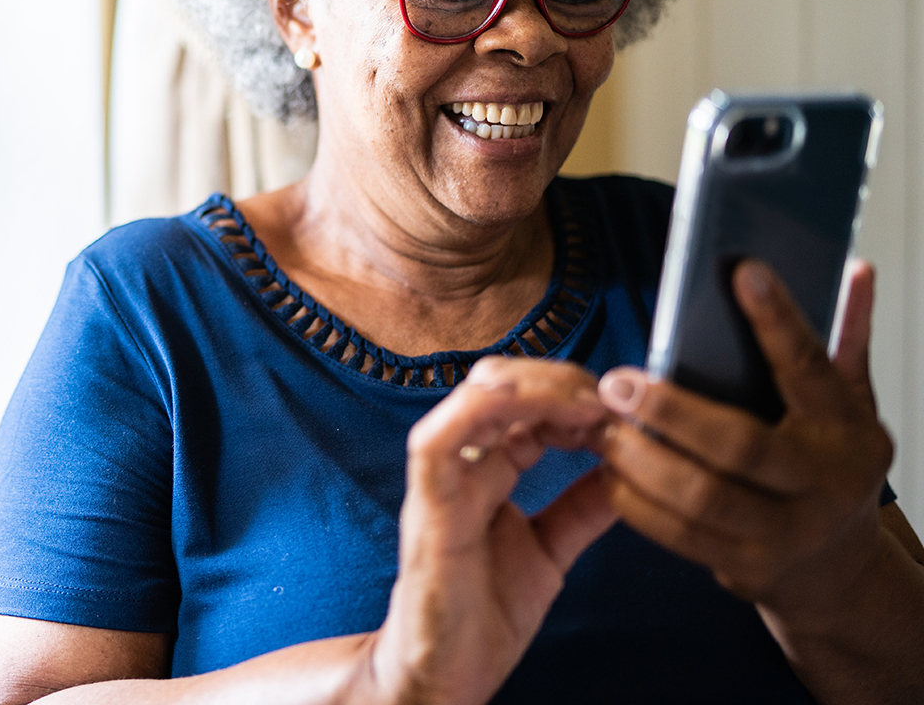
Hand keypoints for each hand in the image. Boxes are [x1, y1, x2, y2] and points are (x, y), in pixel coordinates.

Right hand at [357, 357, 616, 704]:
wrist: (445, 676)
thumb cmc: (483, 615)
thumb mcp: (551, 551)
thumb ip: (582, 508)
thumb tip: (628, 469)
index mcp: (489, 470)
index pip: (527, 405)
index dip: (574, 395)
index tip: (620, 410)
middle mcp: (464, 464)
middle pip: (501, 385)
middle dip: (558, 380)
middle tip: (610, 400)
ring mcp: (442, 480)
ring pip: (475, 398)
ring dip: (532, 387)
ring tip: (584, 403)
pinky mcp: (426, 506)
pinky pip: (438, 441)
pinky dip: (478, 411)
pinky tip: (526, 410)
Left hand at [594, 259, 893, 624]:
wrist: (839, 571)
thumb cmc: (830, 468)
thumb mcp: (851, 404)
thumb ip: (843, 339)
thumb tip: (853, 270)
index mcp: (847, 433)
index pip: (810, 368)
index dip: (778, 320)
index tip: (742, 273)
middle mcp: (822, 484)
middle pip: (741, 445)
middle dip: (671, 412)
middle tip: (617, 382)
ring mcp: (786, 533)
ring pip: (702, 496)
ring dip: (641, 459)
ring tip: (602, 426)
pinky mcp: (747, 566)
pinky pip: (680, 534)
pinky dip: (637, 503)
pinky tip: (610, 470)